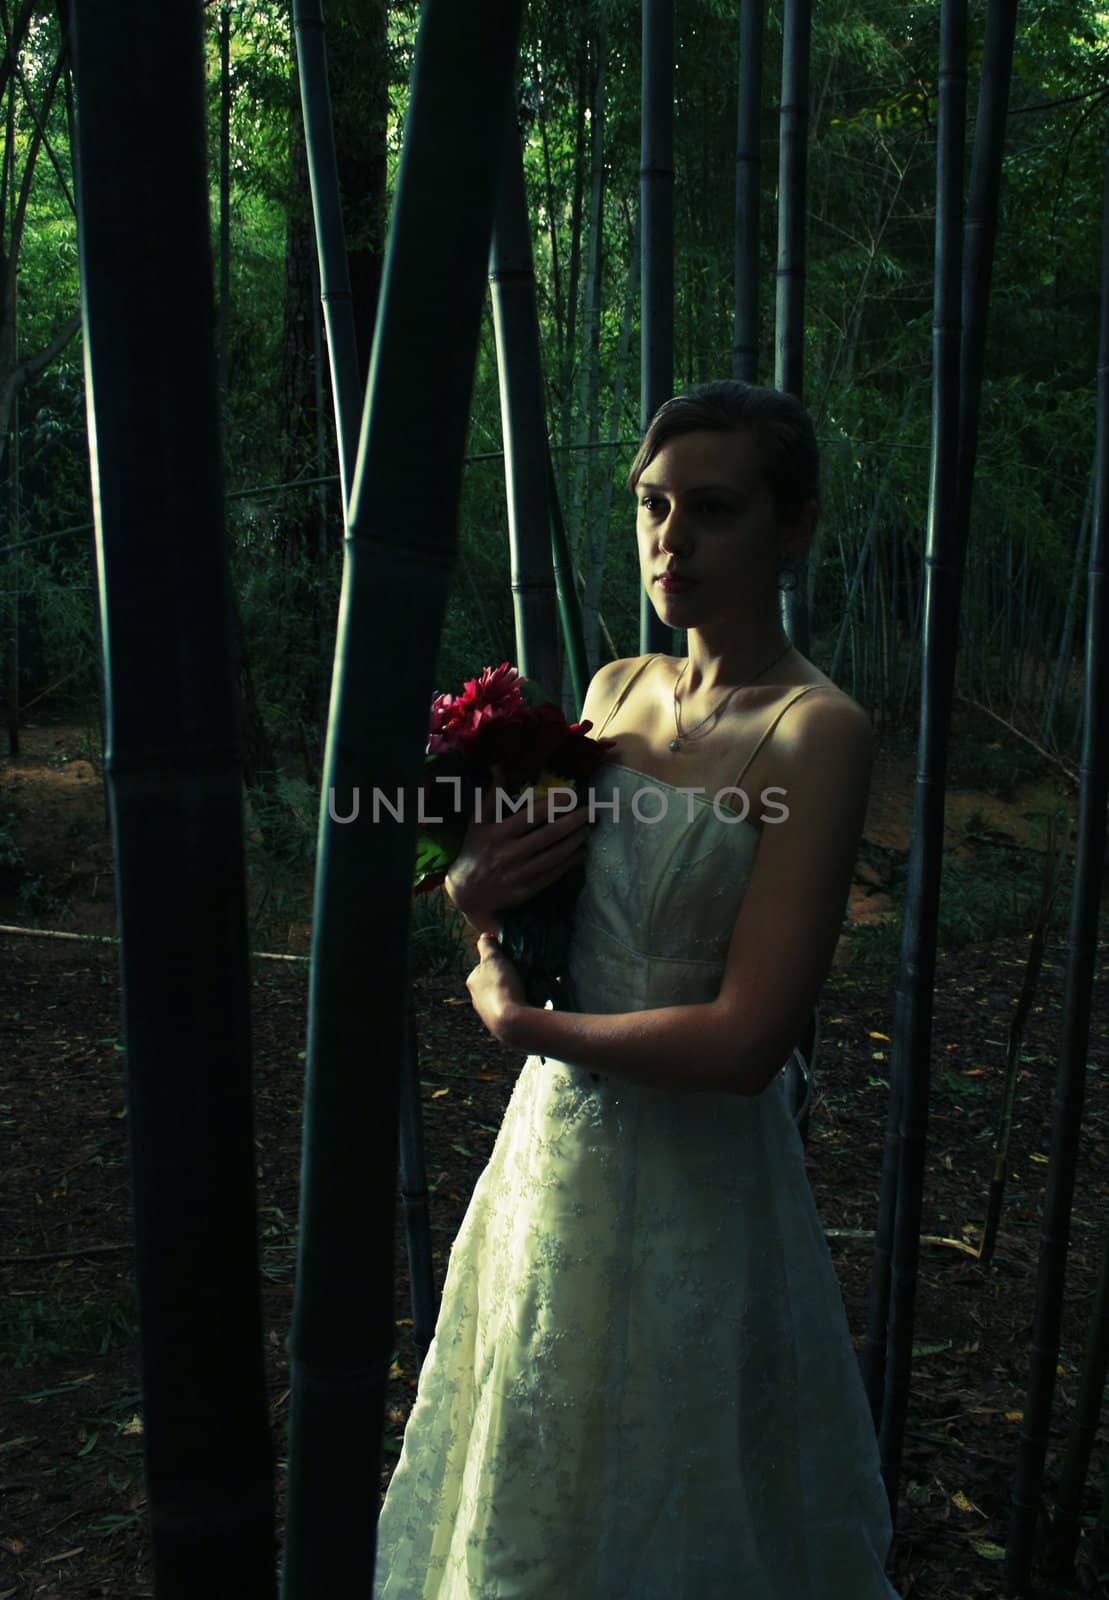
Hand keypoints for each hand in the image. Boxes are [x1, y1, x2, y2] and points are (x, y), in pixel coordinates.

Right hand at [445, 768, 591, 936]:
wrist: (467, 893)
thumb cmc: (474, 850)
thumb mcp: (477, 822)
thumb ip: (491, 796)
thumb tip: (498, 767)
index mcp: (497, 833)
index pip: (531, 815)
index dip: (553, 804)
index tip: (572, 795)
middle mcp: (508, 853)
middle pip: (548, 835)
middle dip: (572, 821)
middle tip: (590, 811)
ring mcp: (518, 874)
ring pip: (554, 855)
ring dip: (574, 841)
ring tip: (587, 829)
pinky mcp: (526, 890)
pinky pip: (553, 874)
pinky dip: (569, 863)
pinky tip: (580, 853)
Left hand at [465, 932, 526, 1042]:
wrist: (512, 1022)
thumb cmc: (501, 986)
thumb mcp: (493, 959)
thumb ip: (487, 946)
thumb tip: (484, 936)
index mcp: (473, 983)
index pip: (484, 966)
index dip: (499, 960)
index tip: (512, 960)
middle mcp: (477, 1000)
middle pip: (494, 982)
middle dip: (507, 977)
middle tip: (522, 973)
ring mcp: (489, 1015)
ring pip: (504, 997)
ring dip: (515, 992)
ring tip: (529, 988)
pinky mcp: (502, 1026)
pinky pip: (513, 1010)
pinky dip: (520, 1004)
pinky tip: (530, 1002)